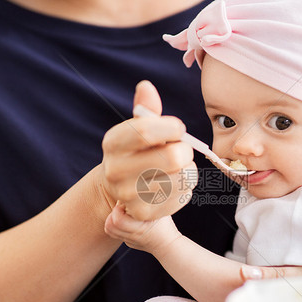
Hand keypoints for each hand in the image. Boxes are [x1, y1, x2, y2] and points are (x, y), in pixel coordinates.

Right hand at [99, 80, 197, 220]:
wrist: (121, 188)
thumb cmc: (136, 151)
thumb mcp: (137, 128)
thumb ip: (145, 109)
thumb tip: (146, 87)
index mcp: (113, 142)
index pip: (145, 131)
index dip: (171, 128)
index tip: (178, 128)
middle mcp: (115, 170)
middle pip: (171, 157)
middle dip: (184, 150)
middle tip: (181, 150)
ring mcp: (129, 195)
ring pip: (182, 178)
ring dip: (188, 170)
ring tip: (178, 168)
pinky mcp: (145, 214)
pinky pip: (182, 197)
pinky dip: (185, 188)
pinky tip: (175, 184)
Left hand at [104, 204, 181, 256]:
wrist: (168, 246)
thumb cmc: (166, 226)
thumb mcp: (161, 211)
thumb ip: (152, 199)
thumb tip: (142, 184)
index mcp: (140, 228)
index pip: (117, 220)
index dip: (118, 209)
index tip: (125, 204)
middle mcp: (132, 236)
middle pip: (109, 225)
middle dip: (113, 213)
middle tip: (122, 207)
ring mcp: (128, 241)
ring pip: (109, 230)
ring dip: (113, 219)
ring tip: (123, 213)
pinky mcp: (128, 243)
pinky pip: (116, 233)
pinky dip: (118, 225)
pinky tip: (129, 220)